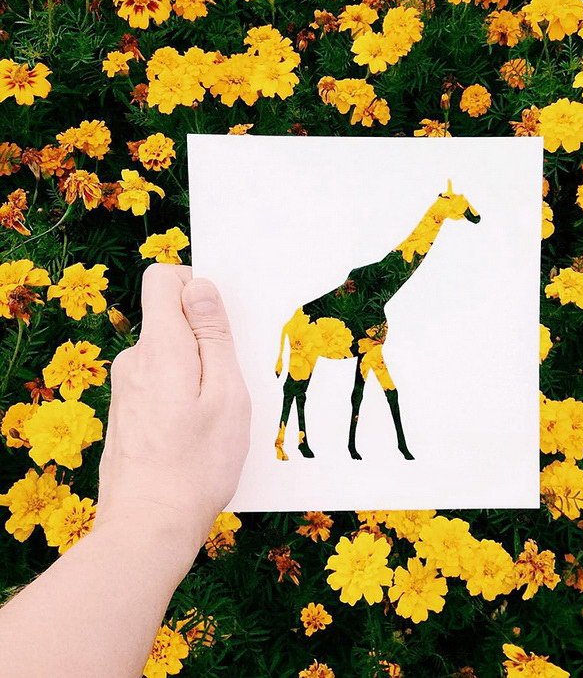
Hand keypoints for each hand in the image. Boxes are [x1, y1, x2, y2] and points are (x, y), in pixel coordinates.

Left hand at [95, 264, 250, 558]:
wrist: (149, 528)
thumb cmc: (198, 464)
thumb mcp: (226, 395)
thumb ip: (213, 335)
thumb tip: (199, 286)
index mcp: (161, 348)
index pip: (163, 279)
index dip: (196, 286)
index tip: (222, 321)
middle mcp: (134, 361)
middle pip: (170, 319)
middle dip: (205, 338)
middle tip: (232, 383)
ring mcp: (126, 388)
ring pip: (169, 355)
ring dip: (197, 371)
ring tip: (217, 416)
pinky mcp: (127, 412)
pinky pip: (160, 383)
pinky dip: (182, 394)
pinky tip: (197, 432)